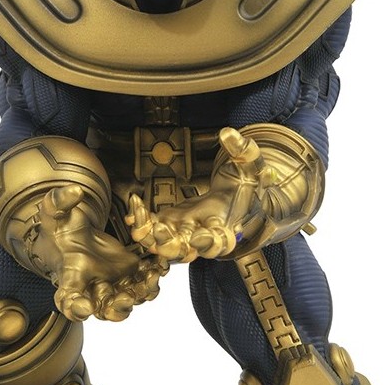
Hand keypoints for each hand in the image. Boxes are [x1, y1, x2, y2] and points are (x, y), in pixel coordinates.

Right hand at [31, 184, 167, 320]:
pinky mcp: (129, 276)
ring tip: (151, 278)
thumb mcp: (54, 213)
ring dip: (142, 293)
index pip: (68, 300)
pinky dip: (153, 278)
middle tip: (126, 299)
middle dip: (118, 308)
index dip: (75, 307)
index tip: (84, 306)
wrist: (74, 237)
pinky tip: (160, 265)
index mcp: (70, 278)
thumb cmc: (60, 230)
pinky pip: (144, 284)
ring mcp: (113, 285)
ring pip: (130, 300)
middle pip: (105, 311)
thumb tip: (74, 191)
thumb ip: (59, 202)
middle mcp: (92, 289)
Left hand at [126, 127, 275, 261]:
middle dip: (168, 244)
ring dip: (148, 234)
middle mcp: (202, 234)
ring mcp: (183, 230)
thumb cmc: (244, 184)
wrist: (235, 196)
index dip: (208, 243)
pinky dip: (140, 220)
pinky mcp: (170, 222)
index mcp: (225, 225)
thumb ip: (243, 149)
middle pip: (184, 251)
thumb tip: (228, 133)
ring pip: (162, 243)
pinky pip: (150, 228)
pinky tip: (134, 205)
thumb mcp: (250, 165)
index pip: (219, 243)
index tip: (198, 236)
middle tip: (158, 230)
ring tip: (138, 214)